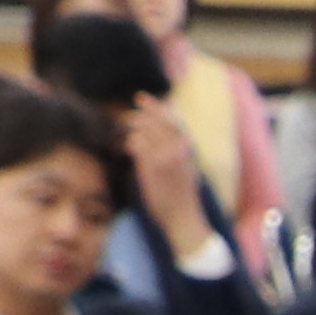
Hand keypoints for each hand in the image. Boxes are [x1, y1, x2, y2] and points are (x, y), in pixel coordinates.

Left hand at [118, 100, 209, 248]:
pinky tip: (129, 150)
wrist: (183, 217)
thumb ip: (179, 151)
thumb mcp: (188, 169)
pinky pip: (136, 144)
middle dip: (138, 116)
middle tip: (127, 118)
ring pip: (142, 130)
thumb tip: (172, 138)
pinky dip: (130, 144)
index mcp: (187, 149)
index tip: (140, 97)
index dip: (154, 106)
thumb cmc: (184, 196)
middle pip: (153, 121)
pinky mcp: (152, 165)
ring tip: (130, 140)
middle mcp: (177, 149)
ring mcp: (164, 156)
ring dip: (132, 132)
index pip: (170, 119)